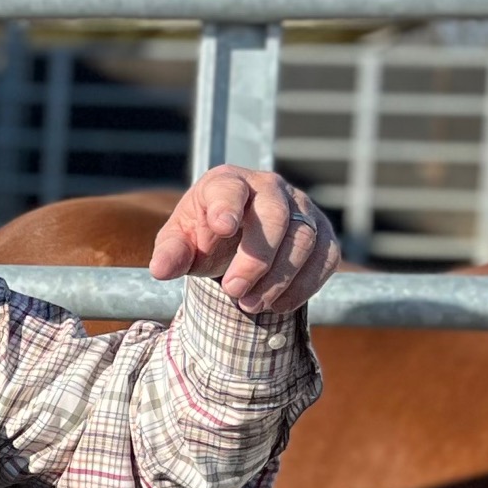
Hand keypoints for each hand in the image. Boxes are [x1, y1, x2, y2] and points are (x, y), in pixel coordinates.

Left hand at [147, 166, 339, 318]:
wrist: (236, 239)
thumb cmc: (205, 235)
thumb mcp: (181, 242)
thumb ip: (170, 253)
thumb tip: (161, 270)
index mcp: (228, 182)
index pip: (230, 188)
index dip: (228, 206)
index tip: (222, 227)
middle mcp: (269, 187)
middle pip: (275, 215)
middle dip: (256, 258)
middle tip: (233, 292)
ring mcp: (301, 207)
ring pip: (304, 238)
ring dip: (280, 278)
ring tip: (250, 305)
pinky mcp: (322, 231)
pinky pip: (326, 256)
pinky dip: (306, 284)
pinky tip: (279, 304)